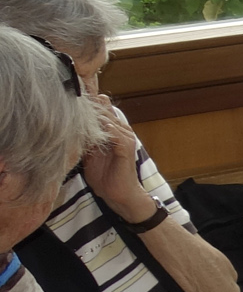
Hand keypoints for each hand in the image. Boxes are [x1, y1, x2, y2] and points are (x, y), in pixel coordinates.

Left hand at [78, 97, 156, 222]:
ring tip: (83, 111)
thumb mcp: (89, 153)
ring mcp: (125, 140)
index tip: (71, 97)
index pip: (102, 110)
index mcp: (112, 131)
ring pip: (111, 121)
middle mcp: (121, 132)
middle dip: (91, 107)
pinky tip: (100, 128)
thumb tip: (67, 126)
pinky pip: (118, 136)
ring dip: (98, 116)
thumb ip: (84, 138)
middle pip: (106, 112)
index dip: (89, 104)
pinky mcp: (126, 150)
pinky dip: (109, 130)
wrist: (118, 194)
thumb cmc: (103, 176)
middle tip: (73, 99)